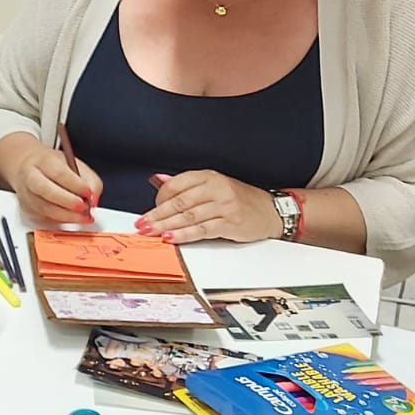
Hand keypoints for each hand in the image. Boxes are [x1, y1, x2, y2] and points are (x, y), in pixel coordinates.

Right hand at [10, 144, 100, 225]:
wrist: (26, 167)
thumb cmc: (52, 165)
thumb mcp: (74, 164)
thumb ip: (90, 180)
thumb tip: (94, 199)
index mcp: (44, 161)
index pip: (59, 173)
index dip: (75, 184)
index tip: (88, 193)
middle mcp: (31, 177)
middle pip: (46, 190)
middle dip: (68, 201)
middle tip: (84, 207)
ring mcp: (27, 194)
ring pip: (45, 208)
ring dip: (67, 215)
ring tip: (83, 217)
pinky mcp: (28, 209)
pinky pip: (44, 218)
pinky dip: (61, 220)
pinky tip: (73, 218)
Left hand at [138, 170, 283, 244]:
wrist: (271, 210)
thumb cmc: (240, 199)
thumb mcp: (213, 185)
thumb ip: (185, 185)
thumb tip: (158, 180)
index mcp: (209, 176)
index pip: (176, 185)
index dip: (158, 199)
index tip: (148, 211)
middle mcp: (216, 187)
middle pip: (179, 202)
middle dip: (157, 215)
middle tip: (142, 224)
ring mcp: (224, 205)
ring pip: (188, 216)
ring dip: (166, 226)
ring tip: (151, 232)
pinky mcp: (231, 222)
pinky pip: (202, 229)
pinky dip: (184, 235)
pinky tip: (172, 238)